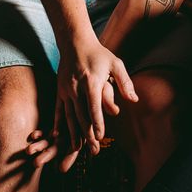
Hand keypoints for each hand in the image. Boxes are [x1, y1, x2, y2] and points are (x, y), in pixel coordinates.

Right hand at [52, 39, 137, 169]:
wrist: (75, 42)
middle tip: (93, 149)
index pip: (94, 106)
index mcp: (91, 82)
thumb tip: (134, 100)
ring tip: (76, 148)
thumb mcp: (116, 63)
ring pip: (69, 116)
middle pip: (81, 115)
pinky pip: (58, 110)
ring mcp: (66, 90)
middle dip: (87, 134)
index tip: (100, 137)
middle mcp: (76, 88)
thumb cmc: (99, 54)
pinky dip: (58, 123)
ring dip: (73, 133)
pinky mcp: (59, 91)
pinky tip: (58, 136)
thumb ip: (125, 82)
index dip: (97, 123)